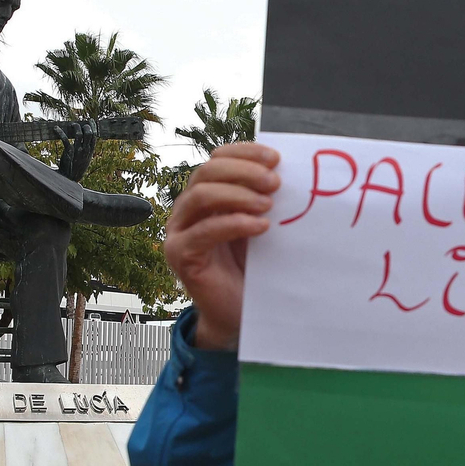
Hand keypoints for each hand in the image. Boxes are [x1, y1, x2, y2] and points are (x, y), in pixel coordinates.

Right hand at [163, 142, 279, 348]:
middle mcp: (187, 209)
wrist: (235, 312)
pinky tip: (260, 227)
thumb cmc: (249, 267)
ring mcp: (179, 231)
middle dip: (243, 172)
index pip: (218, 158)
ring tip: (268, 204)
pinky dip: (233, 223)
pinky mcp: (180, 255)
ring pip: (200, 196)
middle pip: (207, 172)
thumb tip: (285, 172)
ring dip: (237, 195)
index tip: (275, 158)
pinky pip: (203, 231)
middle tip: (275, 182)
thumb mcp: (258, 225)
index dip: (244, 153)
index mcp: (206, 195)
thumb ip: (262, 199)